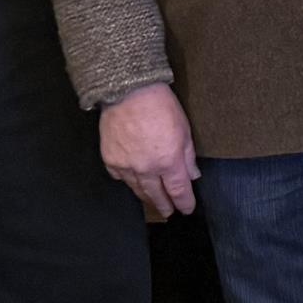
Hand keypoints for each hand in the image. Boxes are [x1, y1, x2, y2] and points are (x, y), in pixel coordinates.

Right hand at [101, 84, 200, 219]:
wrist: (128, 90)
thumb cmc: (160, 105)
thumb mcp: (184, 129)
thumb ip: (188, 156)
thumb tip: (192, 175)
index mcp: (168, 161)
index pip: (178, 190)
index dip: (184, 202)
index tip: (187, 209)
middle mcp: (146, 168)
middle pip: (156, 195)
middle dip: (165, 205)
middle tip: (169, 213)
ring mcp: (126, 166)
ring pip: (137, 189)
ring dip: (146, 197)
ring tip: (152, 202)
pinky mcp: (110, 159)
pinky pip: (119, 177)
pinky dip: (126, 180)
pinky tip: (132, 181)